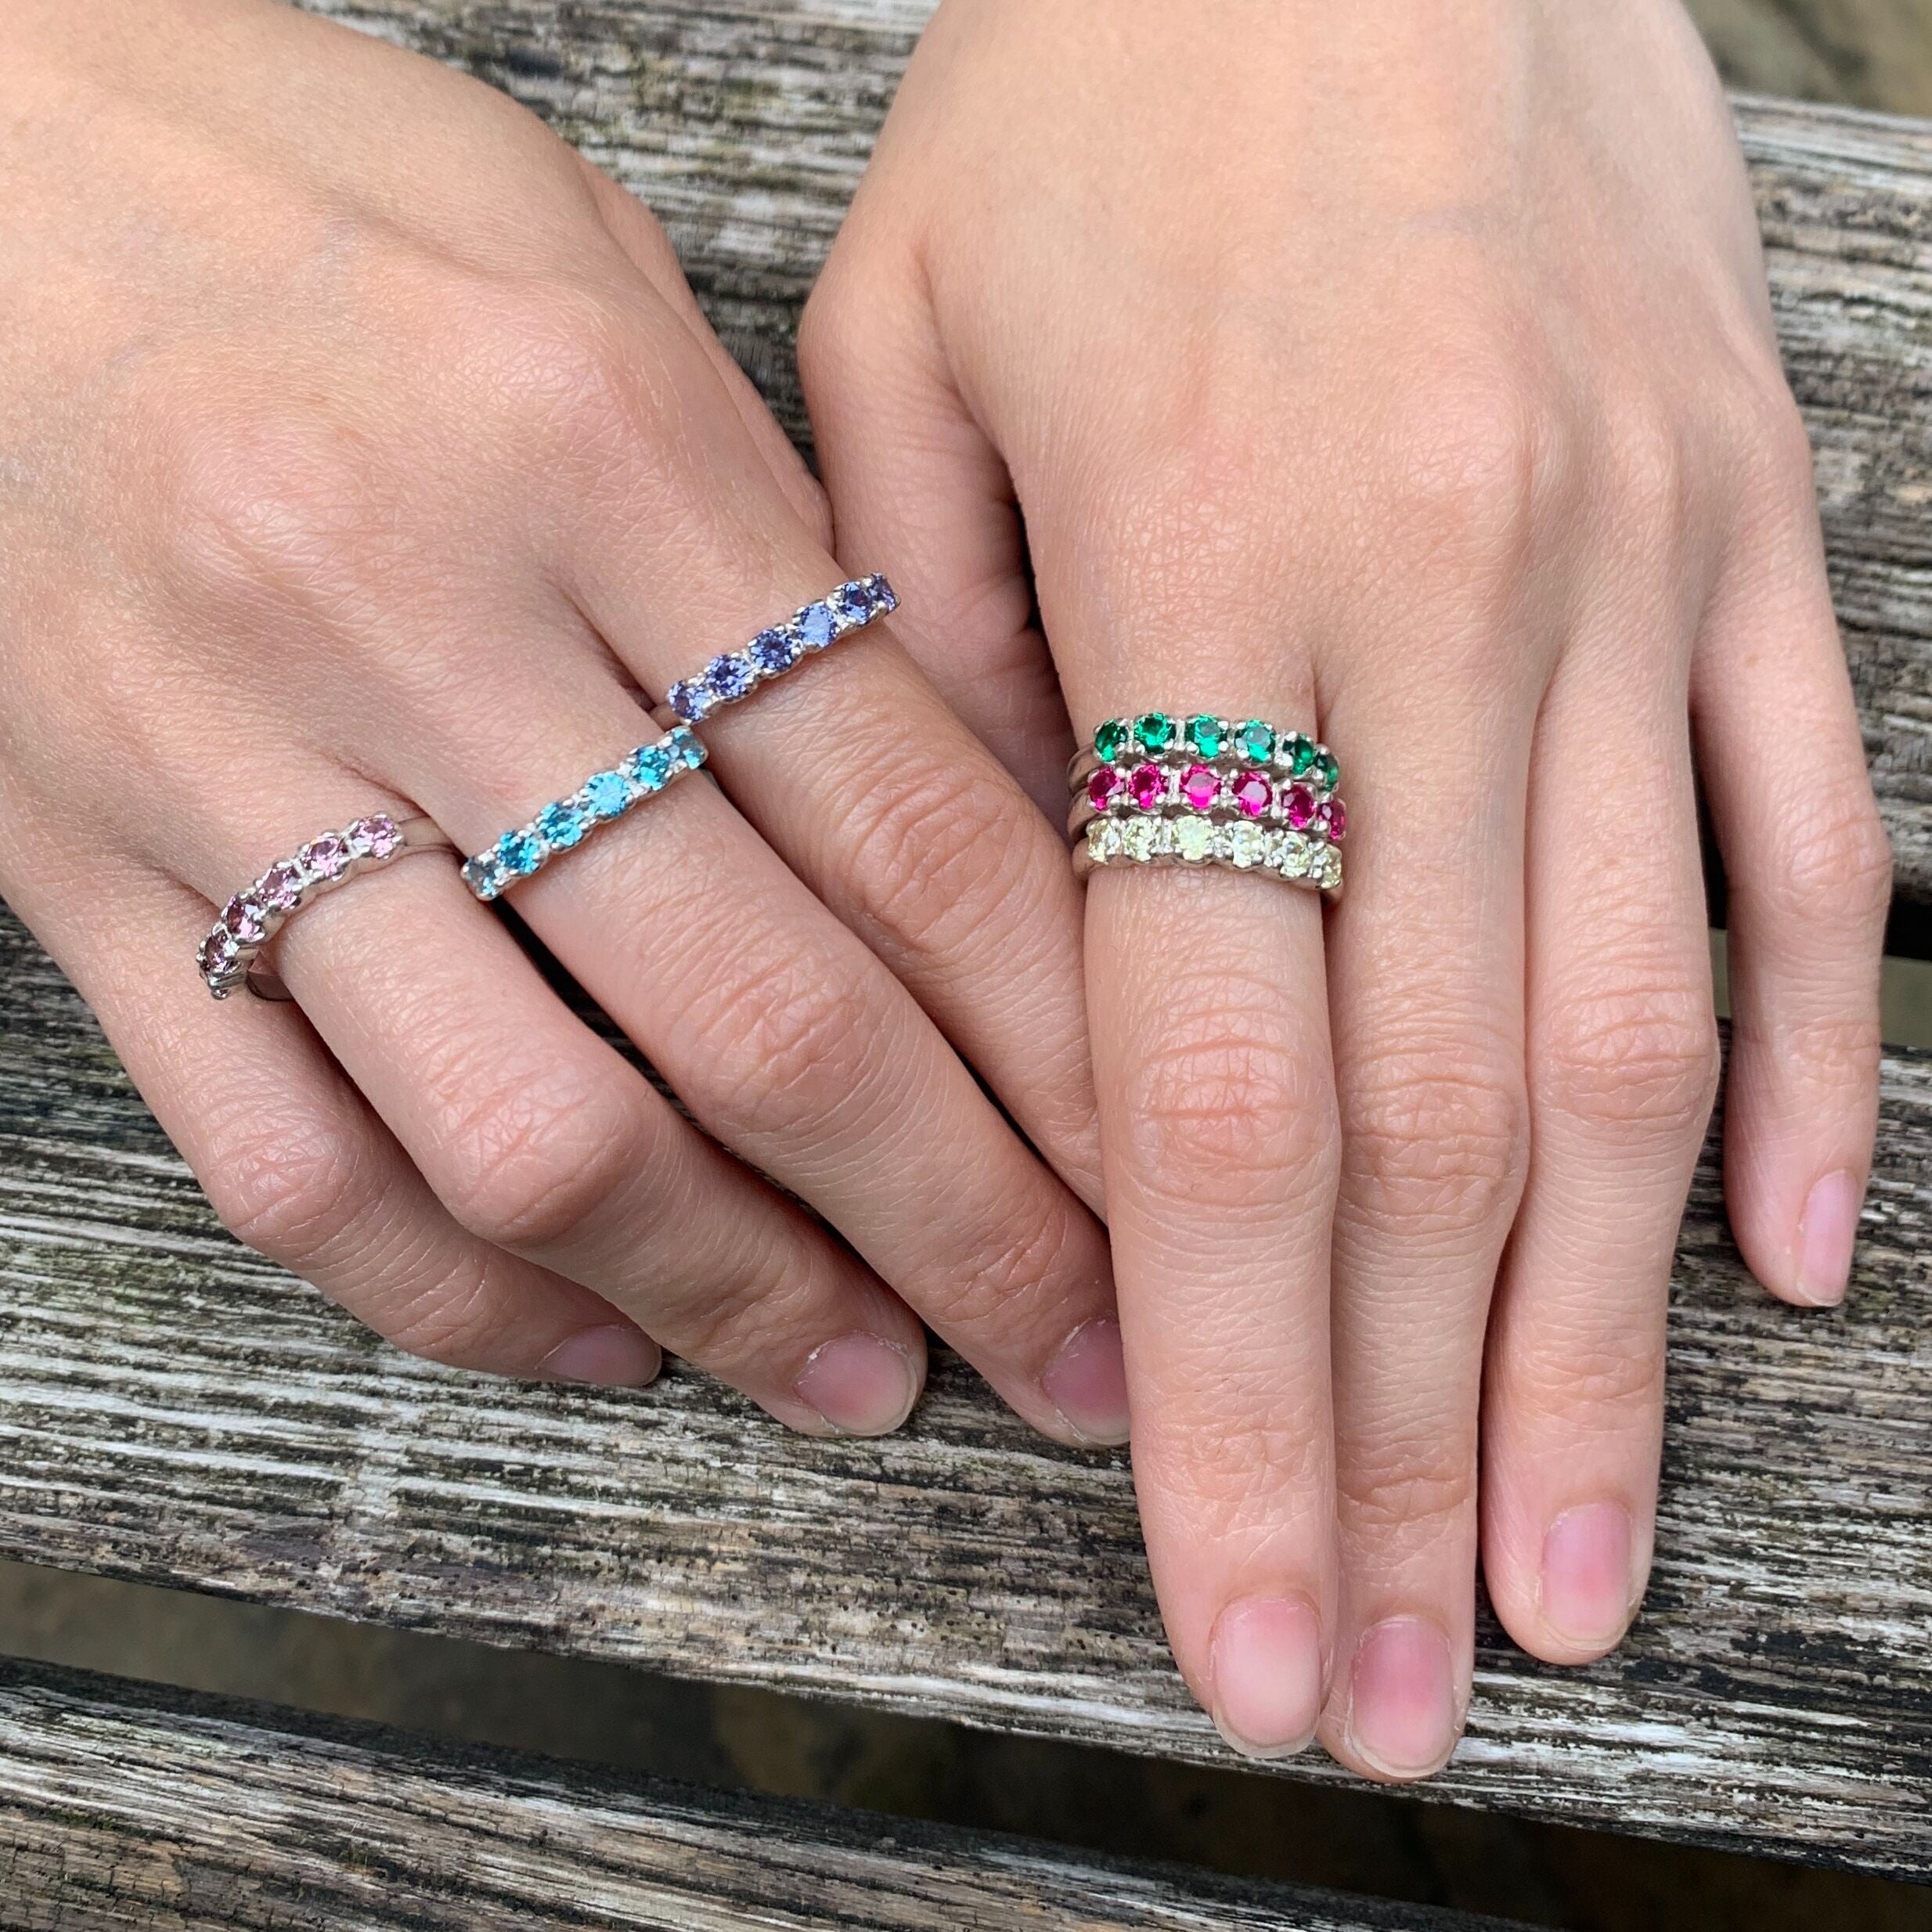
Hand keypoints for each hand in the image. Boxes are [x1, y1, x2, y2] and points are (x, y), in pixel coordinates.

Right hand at [0, 0, 1128, 1446]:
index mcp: (599, 451)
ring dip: (735, 1294)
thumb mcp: (592, 281)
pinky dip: (465, 1288)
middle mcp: (423, 626)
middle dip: (956, 1223)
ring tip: (858, 1378)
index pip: (908, 827)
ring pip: (536, 1134)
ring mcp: (236, 770)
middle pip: (765, 1016)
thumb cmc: (306, 188)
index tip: (1157, 1173)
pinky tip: (604, 1328)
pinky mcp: (83, 871)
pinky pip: (289, 1164)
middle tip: (1070, 1352)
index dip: (1064, 1046)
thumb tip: (950, 795)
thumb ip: (770, 540)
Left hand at [805, 0, 1889, 1772]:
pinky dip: (1796, 1084)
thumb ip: (949, 681)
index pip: (1219, 1092)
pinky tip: (1772, 1275)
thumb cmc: (1108, 92)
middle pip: (1437, 1134)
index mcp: (1220, 579)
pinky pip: (1812, 857)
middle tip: (1399, 1692)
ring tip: (1568, 1582)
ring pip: (1635, 1049)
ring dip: (1603, 1351)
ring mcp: (1655, 586)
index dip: (1230, 1393)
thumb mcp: (919, 352)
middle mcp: (1465, 613)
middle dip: (1412, 1453)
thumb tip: (1002, 979)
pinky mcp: (1770, 543)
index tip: (1229, 1607)